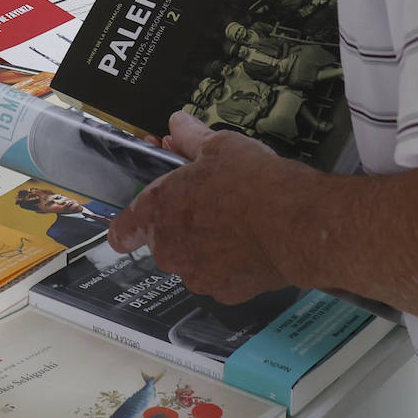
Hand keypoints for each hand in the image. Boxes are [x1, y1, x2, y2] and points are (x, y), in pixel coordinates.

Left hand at [108, 111, 304, 302]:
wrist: (294, 224)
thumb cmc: (254, 183)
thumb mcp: (220, 145)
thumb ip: (191, 137)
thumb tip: (178, 124)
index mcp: (159, 211)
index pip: (123, 229)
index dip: (130, 223)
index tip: (140, 219)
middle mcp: (170, 249)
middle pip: (164, 239)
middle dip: (183, 223)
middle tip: (211, 200)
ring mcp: (196, 275)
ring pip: (194, 258)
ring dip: (207, 243)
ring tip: (239, 219)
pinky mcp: (225, 293)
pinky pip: (221, 275)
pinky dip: (232, 261)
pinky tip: (253, 240)